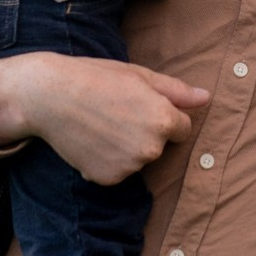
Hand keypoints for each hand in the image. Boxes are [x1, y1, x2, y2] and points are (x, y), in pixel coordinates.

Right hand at [0, 54, 209, 185]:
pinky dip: (107, 160)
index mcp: (164, 120)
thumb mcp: (139, 76)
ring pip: (138, 159)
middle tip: (116, 111)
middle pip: (160, 145)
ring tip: (101, 124)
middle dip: (146, 131)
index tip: (139, 105)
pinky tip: (91, 141)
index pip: (182, 127)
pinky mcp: (108, 179)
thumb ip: (176, 92)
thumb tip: (206, 98)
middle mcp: (151, 149)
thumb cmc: (95, 78)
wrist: (49, 95)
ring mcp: (129, 167)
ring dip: (126, 147)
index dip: (163, 114)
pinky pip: (117, 171)